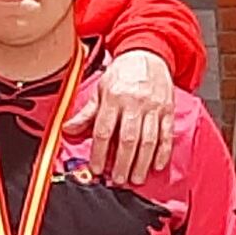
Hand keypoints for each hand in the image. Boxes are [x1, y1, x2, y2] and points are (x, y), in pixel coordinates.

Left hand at [86, 48, 175, 184]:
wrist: (148, 54)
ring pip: (149, 140)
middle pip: (128, 138)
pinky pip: (167, 134)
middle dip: (123, 162)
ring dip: (142, 162)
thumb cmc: (122, 74)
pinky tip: (157, 165)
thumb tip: (68, 129)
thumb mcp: (100, 89)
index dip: (99, 152)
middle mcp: (134, 103)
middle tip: (119, 180)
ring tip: (136, 178)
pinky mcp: (168, 110)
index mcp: (113, 98)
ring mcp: (153, 107)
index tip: (97, 168)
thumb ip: (87, 113)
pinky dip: (163, 152)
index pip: (104, 130)